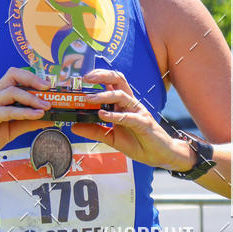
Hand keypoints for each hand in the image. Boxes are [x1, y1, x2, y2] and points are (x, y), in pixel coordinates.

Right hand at [0, 67, 51, 165]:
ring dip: (32, 98)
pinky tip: (37, 116)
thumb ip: (28, 122)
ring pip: (12, 91)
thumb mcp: (11, 129)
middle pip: (12, 75)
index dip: (32, 77)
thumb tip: (50, 119)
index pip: (15, 76)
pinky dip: (24, 112)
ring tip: (46, 107)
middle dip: (32, 78)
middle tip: (48, 88)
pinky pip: (7, 111)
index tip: (49, 85)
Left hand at [71, 69, 194, 169]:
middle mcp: (130, 104)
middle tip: (86, 78)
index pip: (112, 82)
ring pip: (121, 95)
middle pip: (118, 80)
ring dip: (104, 95)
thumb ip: (94, 131)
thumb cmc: (138, 143)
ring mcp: (138, 112)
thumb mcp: (111, 138)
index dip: (99, 76)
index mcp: (123, 104)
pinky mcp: (143, 123)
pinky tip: (102, 115)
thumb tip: (74, 127)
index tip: (82, 78)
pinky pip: (128, 116)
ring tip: (89, 99)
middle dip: (102, 76)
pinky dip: (115, 115)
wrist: (159, 155)